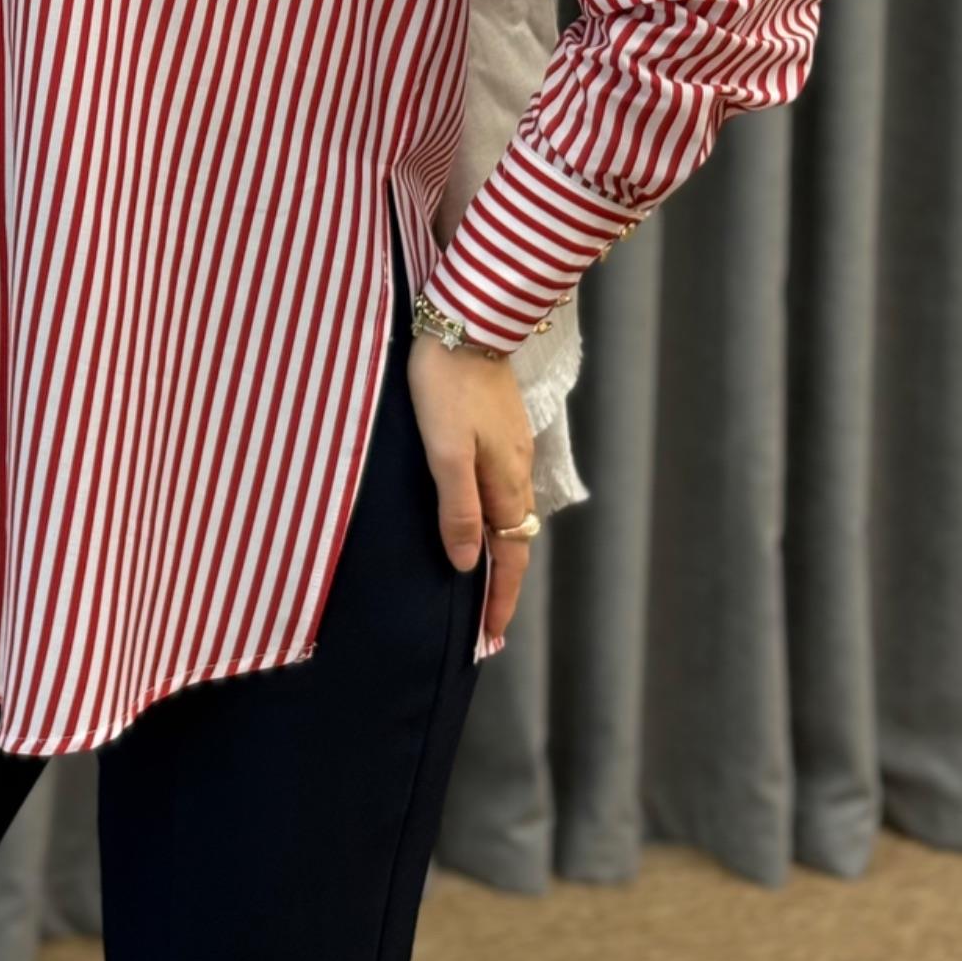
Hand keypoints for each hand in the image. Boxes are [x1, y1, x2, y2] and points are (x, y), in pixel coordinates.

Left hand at [406, 337, 535, 647]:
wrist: (465, 321)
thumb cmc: (446, 386)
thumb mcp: (445, 452)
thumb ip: (458, 508)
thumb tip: (470, 565)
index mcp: (505, 481)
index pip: (510, 555)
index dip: (501, 598)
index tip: (490, 638)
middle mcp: (516, 469)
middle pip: (514, 538)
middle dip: (504, 583)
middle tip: (486, 623)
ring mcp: (510, 447)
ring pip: (509, 512)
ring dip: (500, 550)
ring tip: (482, 580)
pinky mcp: (499, 427)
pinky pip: (502, 488)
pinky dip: (493, 517)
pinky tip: (477, 518)